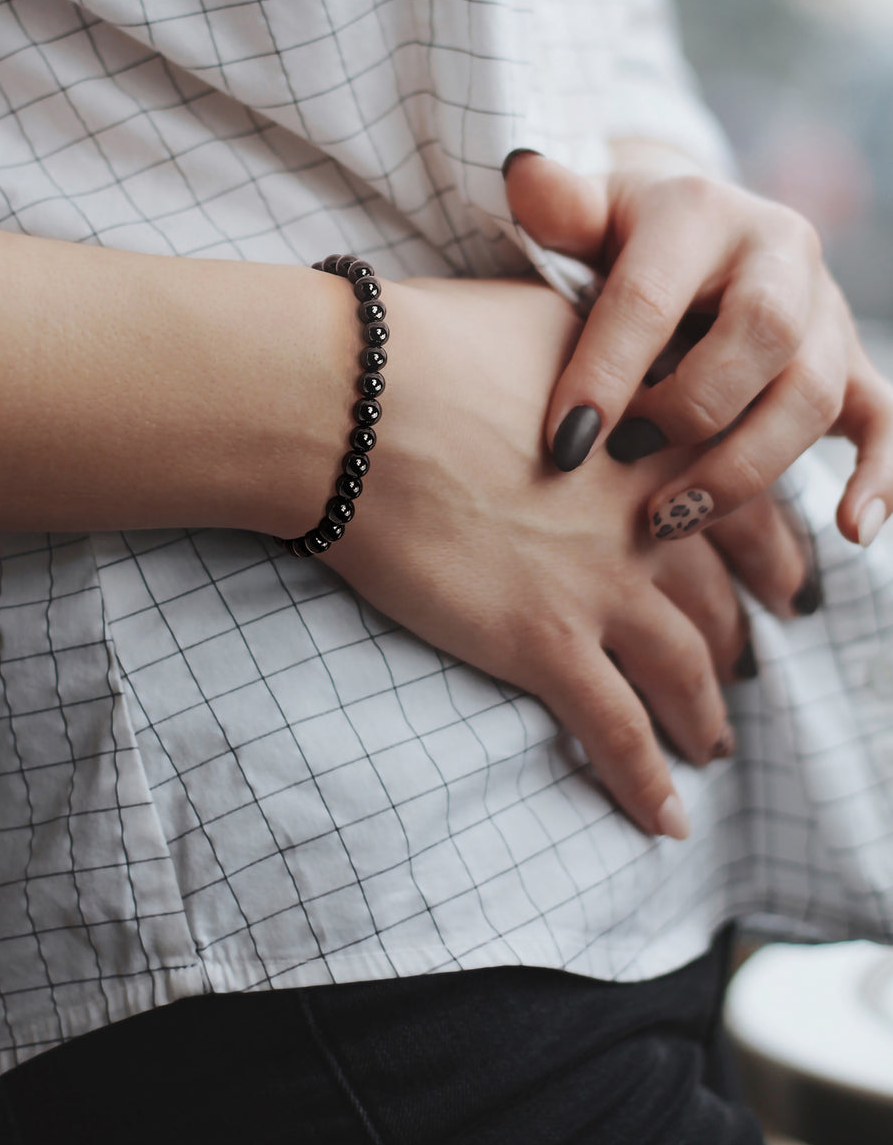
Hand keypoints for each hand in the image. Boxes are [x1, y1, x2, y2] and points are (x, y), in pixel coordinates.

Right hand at [325, 277, 772, 839]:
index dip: (770, 551)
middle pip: (719, 596)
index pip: (742, 505)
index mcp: (655, 441)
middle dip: (741, 637)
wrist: (360, 404)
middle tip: (751, 664)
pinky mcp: (545, 643)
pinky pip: (617, 731)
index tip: (783, 580)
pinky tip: (667, 821)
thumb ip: (605, 356)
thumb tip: (617, 360)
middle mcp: (648, 519)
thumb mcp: (549, 323)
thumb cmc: (433, 348)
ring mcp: (601, 587)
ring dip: (706, 714)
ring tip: (715, 744)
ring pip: (685, 670)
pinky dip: (647, 781)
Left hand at [504, 152, 892, 551]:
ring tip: (671, 518)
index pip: (653, 296)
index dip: (606, 376)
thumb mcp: (586, 216)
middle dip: (689, 412)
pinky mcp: (849, 363)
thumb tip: (524, 173)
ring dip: (746, 466)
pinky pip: (887, 418)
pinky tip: (853, 529)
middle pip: (762, 336)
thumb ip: (559, 207)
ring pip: (813, 392)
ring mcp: (823, 310)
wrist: (693, 239)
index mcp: (701, 212)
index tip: (563, 447)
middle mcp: (779, 252)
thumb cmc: (620, 243)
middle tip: (623, 462)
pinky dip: (882, 474)